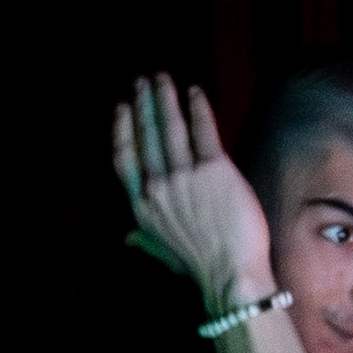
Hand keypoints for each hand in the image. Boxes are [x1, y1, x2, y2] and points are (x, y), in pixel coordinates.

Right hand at [111, 74, 274, 309]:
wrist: (231, 274)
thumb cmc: (200, 265)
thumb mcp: (162, 253)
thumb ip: (143, 239)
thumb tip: (126, 237)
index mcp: (141, 207)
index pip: (124, 159)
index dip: (121, 130)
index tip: (121, 109)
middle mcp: (157, 187)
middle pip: (145, 136)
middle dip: (143, 104)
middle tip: (141, 82)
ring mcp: (184, 176)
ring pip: (169, 127)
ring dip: (164, 98)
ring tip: (161, 78)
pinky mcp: (214, 169)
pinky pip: (202, 130)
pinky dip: (197, 108)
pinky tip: (195, 92)